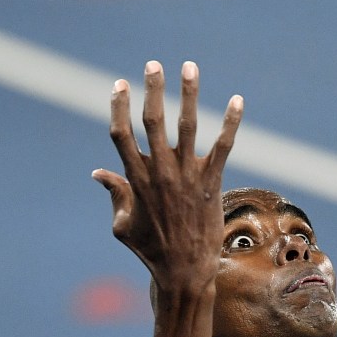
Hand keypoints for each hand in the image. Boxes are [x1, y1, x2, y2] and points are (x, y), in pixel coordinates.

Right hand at [92, 61, 243, 292]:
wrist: (184, 271)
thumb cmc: (151, 251)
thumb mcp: (123, 225)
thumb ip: (114, 194)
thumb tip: (98, 173)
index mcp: (135, 180)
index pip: (122, 135)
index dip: (118, 108)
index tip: (119, 85)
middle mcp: (160, 173)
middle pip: (153, 122)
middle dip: (152, 90)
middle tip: (153, 65)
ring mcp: (187, 177)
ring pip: (187, 126)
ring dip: (188, 94)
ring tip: (190, 67)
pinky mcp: (211, 183)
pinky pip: (223, 146)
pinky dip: (231, 122)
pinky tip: (238, 101)